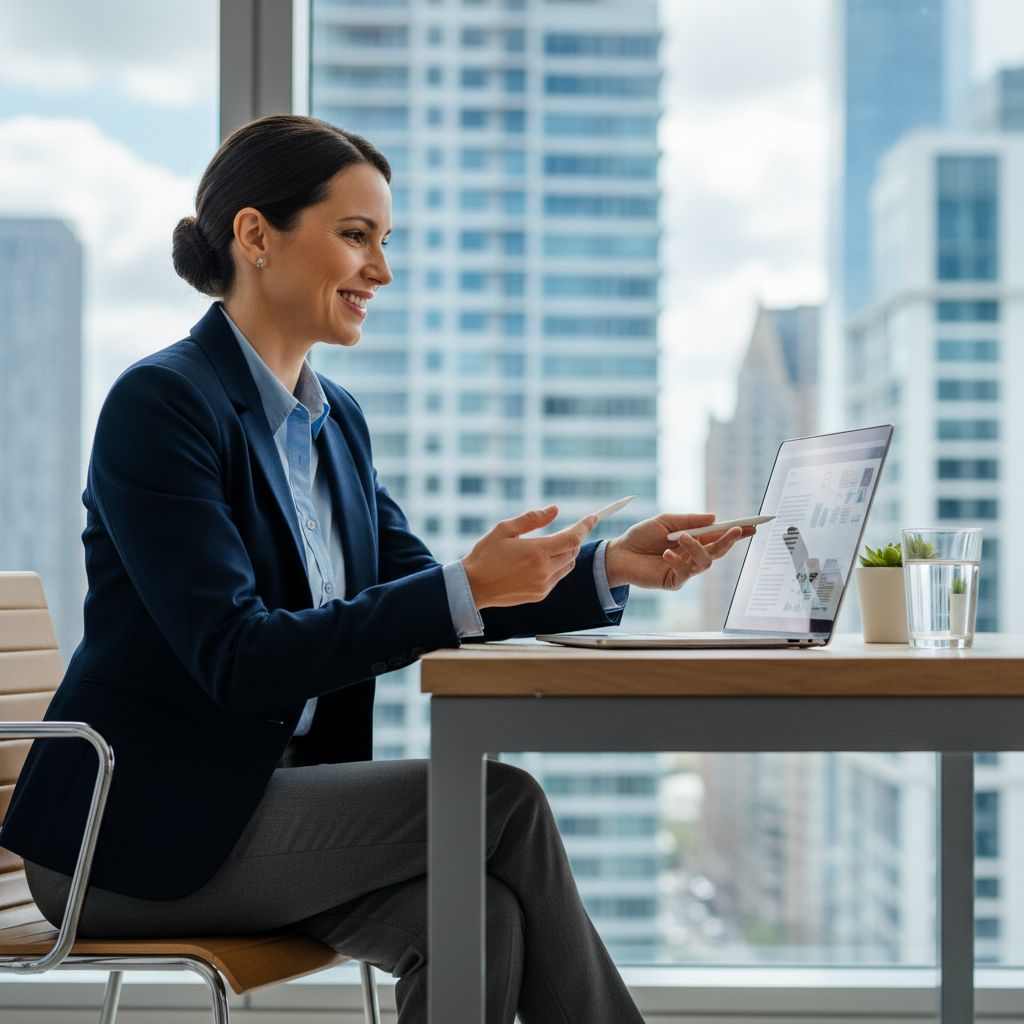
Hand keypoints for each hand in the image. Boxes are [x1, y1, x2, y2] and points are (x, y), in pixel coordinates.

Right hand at [462, 505, 597, 608]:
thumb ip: (533, 518)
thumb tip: (555, 510)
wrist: (473, 587)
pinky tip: (541, 561)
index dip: (585, 526)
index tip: (593, 517)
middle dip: (574, 537)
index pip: (572, 537)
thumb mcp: (505, 529)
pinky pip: (558, 577)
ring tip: (552, 544)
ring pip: (568, 565)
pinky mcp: (540, 595)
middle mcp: (544, 570)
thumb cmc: (485, 555)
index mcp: (537, 551)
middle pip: (573, 551)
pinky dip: (557, 566)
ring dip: (567, 553)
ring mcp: (543, 585)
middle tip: (569, 528)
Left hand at [604, 513, 755, 590]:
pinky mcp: (674, 581)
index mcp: (693, 539)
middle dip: (730, 540)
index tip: (752, 526)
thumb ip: (689, 521)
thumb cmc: (642, 536)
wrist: (620, 553)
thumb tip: (714, 518)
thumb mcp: (665, 521)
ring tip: (680, 537)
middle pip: (718, 550)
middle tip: (737, 530)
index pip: (719, 535)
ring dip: (697, 548)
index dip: (736, 532)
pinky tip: (666, 554)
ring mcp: (685, 569)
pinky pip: (684, 574)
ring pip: (705, 562)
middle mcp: (692, 555)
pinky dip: (677, 562)